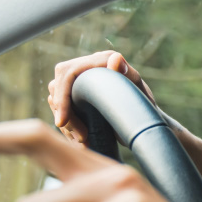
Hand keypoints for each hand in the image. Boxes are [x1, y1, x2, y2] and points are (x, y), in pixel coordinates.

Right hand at [47, 51, 201, 181]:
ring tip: (84, 142)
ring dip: (67, 124)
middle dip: (64, 114)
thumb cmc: (145, 109)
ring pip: (55, 99)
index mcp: (102, 60)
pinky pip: (61, 109)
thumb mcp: (139, 94)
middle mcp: (88, 66)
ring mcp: (80, 82)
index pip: (68, 73)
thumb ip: (129, 76)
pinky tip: (81, 141)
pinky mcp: (76, 97)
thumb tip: (116, 59)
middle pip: (57, 86)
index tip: (62, 122)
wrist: (146, 124)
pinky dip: (68, 127)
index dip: (62, 97)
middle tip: (80, 138)